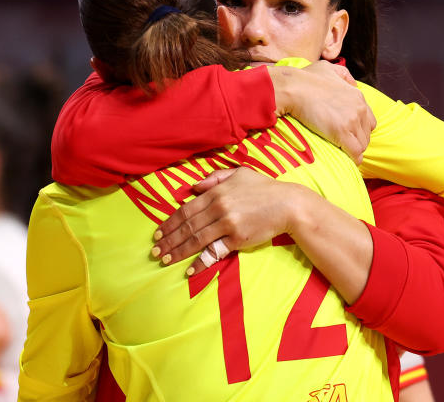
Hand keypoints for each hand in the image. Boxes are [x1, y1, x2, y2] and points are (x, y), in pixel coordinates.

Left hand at [151, 168, 309, 275]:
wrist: (288, 204)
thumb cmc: (264, 188)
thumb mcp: (239, 174)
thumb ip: (214, 178)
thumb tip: (194, 187)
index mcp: (216, 192)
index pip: (185, 210)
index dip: (169, 223)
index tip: (156, 234)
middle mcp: (218, 208)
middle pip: (187, 227)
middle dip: (168, 240)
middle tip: (155, 251)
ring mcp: (227, 224)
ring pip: (196, 240)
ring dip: (178, 252)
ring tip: (165, 260)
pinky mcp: (237, 239)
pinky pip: (214, 252)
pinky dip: (201, 262)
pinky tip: (190, 269)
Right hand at [268, 61, 375, 163]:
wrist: (294, 88)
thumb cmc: (306, 78)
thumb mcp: (328, 68)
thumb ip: (343, 74)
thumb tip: (352, 84)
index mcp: (357, 95)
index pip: (369, 120)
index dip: (360, 128)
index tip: (350, 133)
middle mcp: (358, 108)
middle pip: (367, 133)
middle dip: (358, 140)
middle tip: (345, 144)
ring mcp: (351, 121)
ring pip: (362, 144)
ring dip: (354, 149)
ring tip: (344, 152)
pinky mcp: (341, 133)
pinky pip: (355, 152)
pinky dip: (353, 158)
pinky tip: (348, 159)